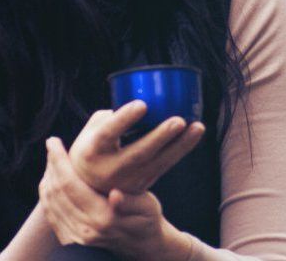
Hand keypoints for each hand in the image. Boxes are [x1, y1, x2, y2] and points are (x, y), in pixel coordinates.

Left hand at [41, 137, 197, 258]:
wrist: (142, 246)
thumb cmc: (147, 220)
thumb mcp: (147, 207)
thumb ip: (130, 202)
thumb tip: (116, 195)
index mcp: (103, 218)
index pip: (71, 184)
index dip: (59, 161)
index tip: (54, 141)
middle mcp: (85, 229)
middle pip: (57, 191)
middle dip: (52, 165)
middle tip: (52, 144)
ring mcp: (76, 237)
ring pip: (50, 202)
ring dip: (48, 177)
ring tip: (52, 158)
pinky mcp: (70, 240)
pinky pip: (50, 214)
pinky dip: (46, 194)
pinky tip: (50, 179)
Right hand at [69, 100, 205, 192]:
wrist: (88, 188)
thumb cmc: (92, 147)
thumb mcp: (92, 130)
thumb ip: (112, 115)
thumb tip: (141, 98)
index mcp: (91, 151)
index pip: (107, 135)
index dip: (124, 119)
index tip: (142, 104)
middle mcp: (109, 169)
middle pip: (139, 153)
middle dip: (161, 137)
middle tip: (179, 120)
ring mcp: (128, 181)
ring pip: (158, 163)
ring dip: (181, 145)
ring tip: (197, 127)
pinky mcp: (143, 184)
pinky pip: (165, 166)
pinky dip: (181, 150)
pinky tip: (194, 135)